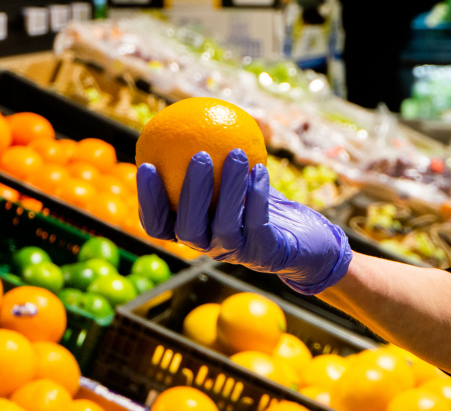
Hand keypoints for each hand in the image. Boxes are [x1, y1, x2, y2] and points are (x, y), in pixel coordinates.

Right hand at [136, 149, 351, 294]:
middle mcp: (209, 247)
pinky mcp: (265, 254)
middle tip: (198, 154)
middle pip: (187, 227)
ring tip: (234, 154)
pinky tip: (260, 168)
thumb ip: (211, 159)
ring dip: (228, 188)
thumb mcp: (235, 178)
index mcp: (193, 231)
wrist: (304, 237)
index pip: (158, 224)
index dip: (148, 200)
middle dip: (190, 191)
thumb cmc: (262, 201)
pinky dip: (257, 195)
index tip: (145, 165)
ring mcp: (237, 254)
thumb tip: (191, 116)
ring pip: (223, 225)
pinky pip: (258, 222)